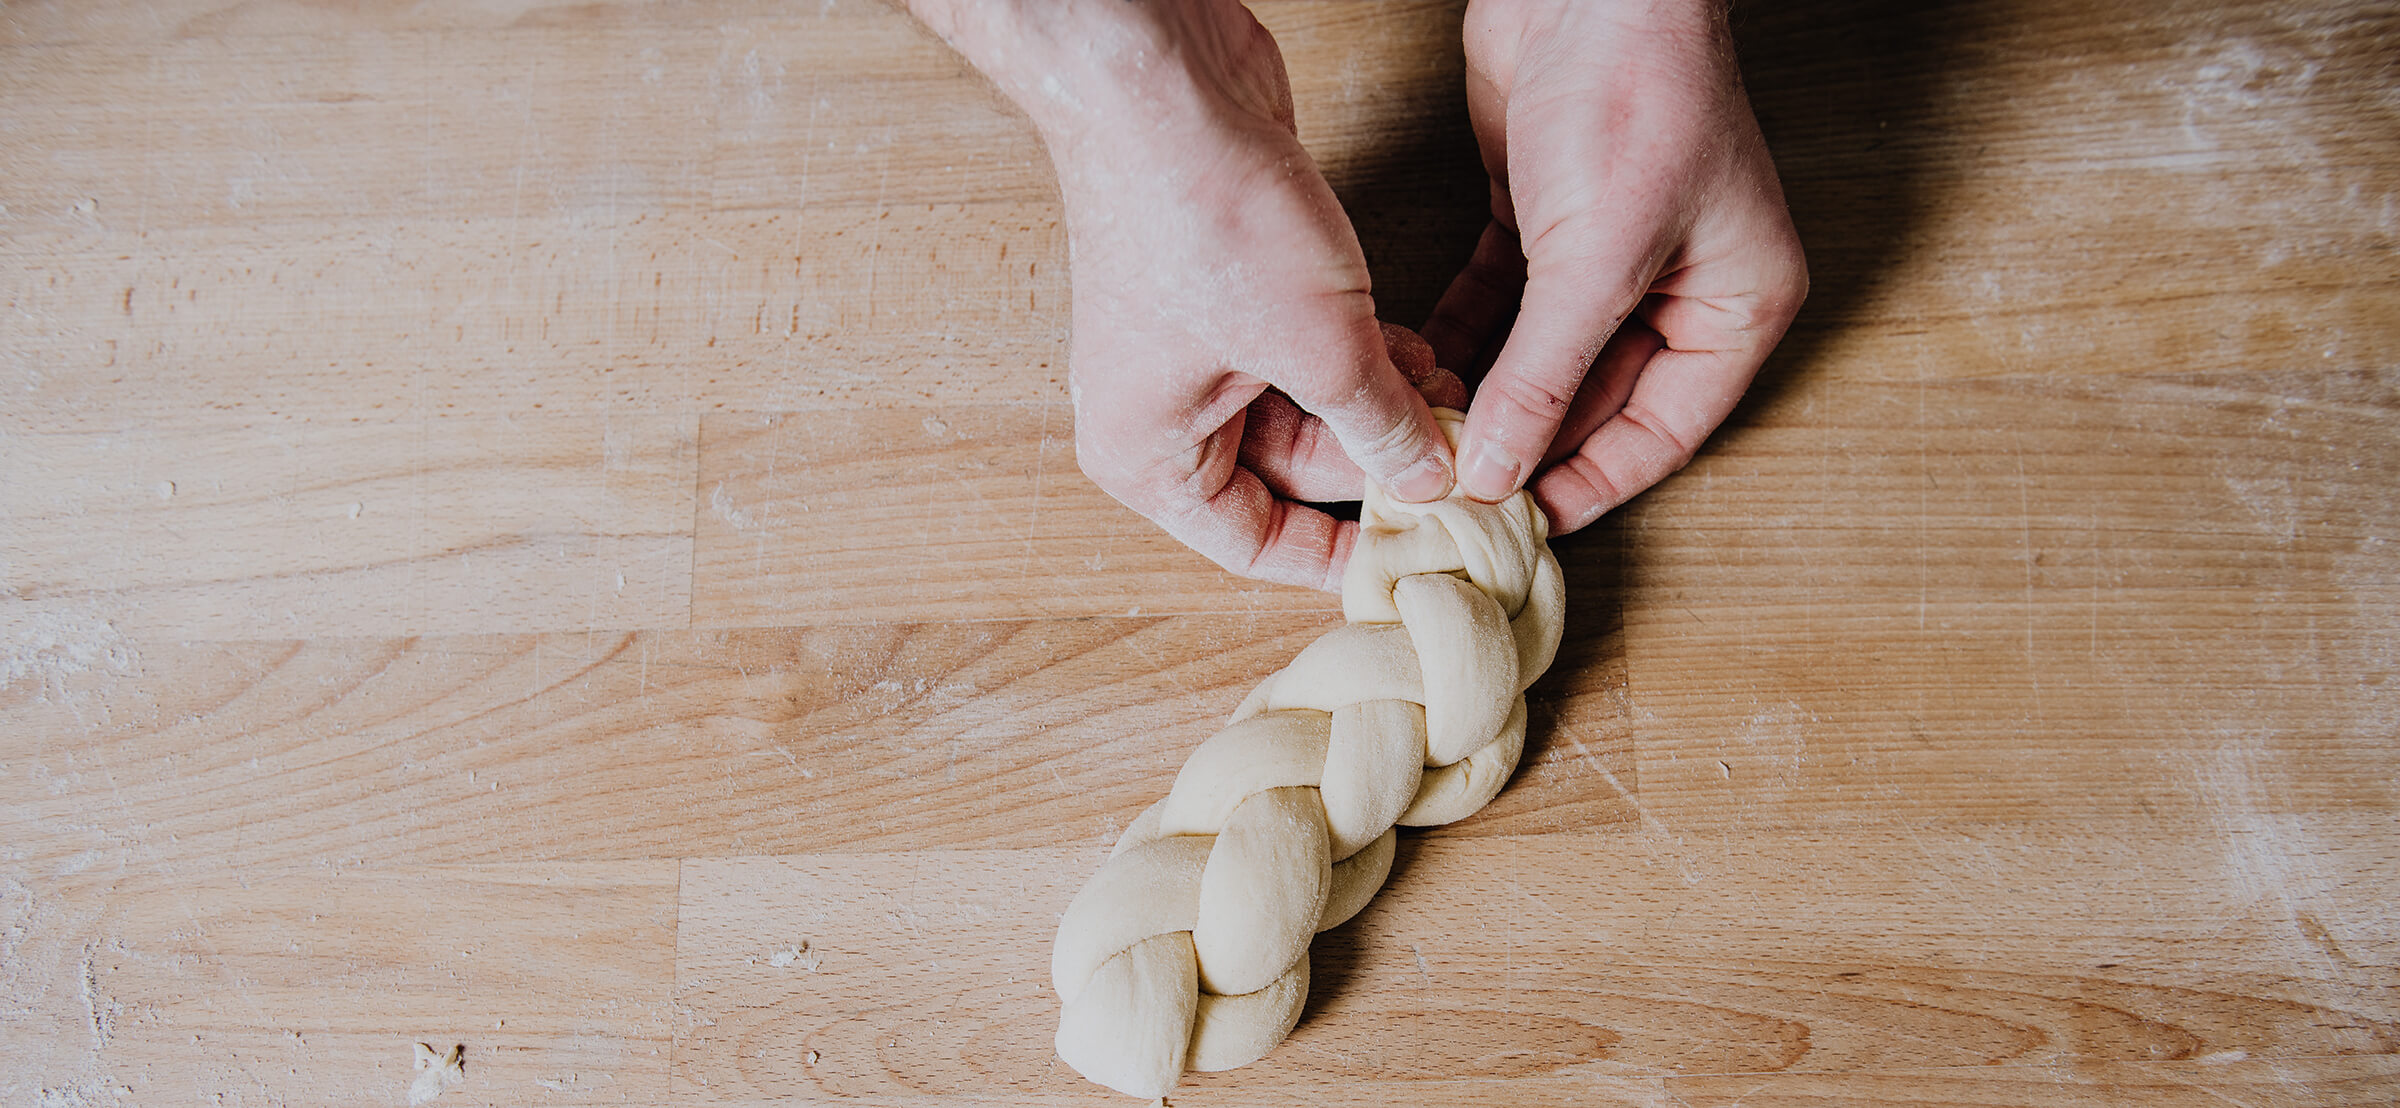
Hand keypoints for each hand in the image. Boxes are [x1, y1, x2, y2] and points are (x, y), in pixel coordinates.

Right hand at [908, 0, 1462, 590]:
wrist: (1160, 80)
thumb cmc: (1203, 216)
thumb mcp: (1319, 346)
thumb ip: (1381, 425)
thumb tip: (1430, 479)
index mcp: (1149, 455)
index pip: (1254, 544)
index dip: (1343, 555)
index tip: (1418, 555)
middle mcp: (1162, 411)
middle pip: (1290, 476)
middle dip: (1379, 463)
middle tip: (1462, 461)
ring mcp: (1195, 348)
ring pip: (1309, 409)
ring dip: (1383, 405)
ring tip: (1452, 396)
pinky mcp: (1231, 290)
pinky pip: (1309, 353)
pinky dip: (1365, 357)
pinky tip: (1424, 351)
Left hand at [1427, 0, 1807, 529]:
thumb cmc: (1635, 98)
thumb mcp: (1594, 260)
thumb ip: (1543, 376)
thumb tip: (1496, 471)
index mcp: (1736, 306)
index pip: (1662, 432)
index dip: (1590, 483)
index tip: (1516, 522)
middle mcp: (1681, 288)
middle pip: (1597, 402)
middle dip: (1526, 443)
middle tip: (1453, 491)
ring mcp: (1610, 254)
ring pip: (1543, 358)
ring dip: (1486, 396)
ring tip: (1424, 443)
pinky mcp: (1544, 219)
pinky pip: (1503, 306)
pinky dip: (1462, 338)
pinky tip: (1415, 372)